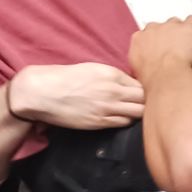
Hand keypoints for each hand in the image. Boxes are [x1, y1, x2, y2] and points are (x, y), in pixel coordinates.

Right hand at [7, 63, 145, 129]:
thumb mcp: (92, 68)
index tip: (148, 89)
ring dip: (140, 112)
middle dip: (149, 101)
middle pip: (145, 99)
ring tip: (138, 111)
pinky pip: (123, 123)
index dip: (147, 87)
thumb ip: (113, 76)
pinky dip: (127, 120)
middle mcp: (112, 91)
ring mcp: (107, 108)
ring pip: (138, 113)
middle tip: (149, 103)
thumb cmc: (64, 77)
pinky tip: (125, 117)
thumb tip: (130, 84)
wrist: (42, 92)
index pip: (142, 82)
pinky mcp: (99, 122)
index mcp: (111, 74)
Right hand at [129, 16, 191, 79]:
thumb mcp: (137, 68)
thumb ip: (140, 59)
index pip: (146, 33)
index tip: (157, 44)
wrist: (166, 76)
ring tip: (186, 35)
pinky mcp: (187, 28)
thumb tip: (143, 62)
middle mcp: (153, 29)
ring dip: (180, 28)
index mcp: (139, 38)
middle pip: (160, 26)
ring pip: (176, 22)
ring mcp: (170, 26)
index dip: (154, 38)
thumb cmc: (153, 76)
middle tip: (172, 43)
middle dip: (166, 32)